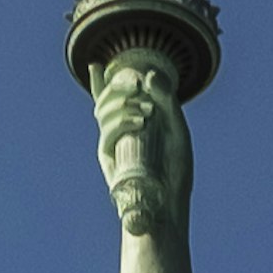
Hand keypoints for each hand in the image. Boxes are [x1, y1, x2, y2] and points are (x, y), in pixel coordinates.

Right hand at [92, 49, 193, 240]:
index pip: (114, 101)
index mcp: (134, 127)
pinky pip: (107, 134)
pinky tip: (140, 121)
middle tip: (136, 84)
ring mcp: (111, 146)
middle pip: (104, 102)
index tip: (95, 65)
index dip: (101, 83)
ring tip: (146, 111)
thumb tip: (149, 73)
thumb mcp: (177, 132)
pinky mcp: (108, 160)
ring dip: (123, 104)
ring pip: (103, 113)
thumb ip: (167, 102)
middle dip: (116, 87)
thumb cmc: (175, 175)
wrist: (167, 208)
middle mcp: (118, 135)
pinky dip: (122, 122)